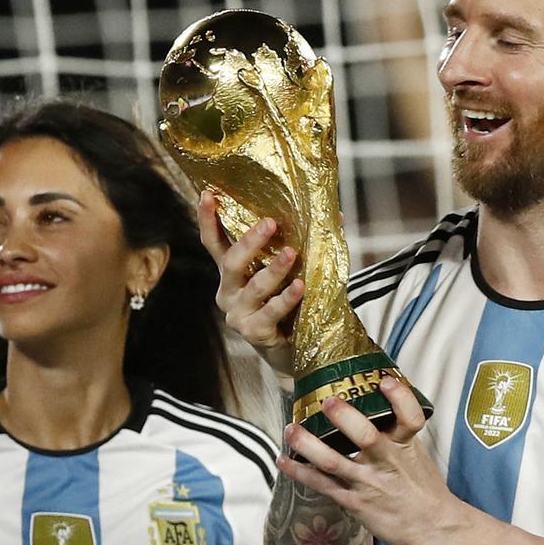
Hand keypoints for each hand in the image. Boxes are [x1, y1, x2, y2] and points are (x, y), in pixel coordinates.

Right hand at [198, 190, 302, 373]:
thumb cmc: (289, 304)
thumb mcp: (289, 272)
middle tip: (270, 223)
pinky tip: (300, 286)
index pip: (214, 242)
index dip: (208, 219)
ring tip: (292, 253)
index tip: (208, 194)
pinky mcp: (253, 332)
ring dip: (273, 269)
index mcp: (232, 273)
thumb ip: (301, 246)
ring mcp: (238, 313)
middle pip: (231, 262)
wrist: (293, 349)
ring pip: (253, 287)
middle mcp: (229, 291)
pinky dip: (286, 298)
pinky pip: (270, 313)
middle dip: (250, 241)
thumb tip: (335, 216)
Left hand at [277, 377, 460, 544]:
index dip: (399, 398)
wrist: (433, 527)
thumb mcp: (417, 453)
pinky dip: (300, 472)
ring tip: (292, 428)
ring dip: (308, 444)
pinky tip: (284, 460)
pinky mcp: (354, 502)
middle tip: (327, 401)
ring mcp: (368, 482)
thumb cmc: (423, 488)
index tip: (385, 381)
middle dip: (344, 417)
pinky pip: (322, 484)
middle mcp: (387, 461)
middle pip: (365, 436)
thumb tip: (376, 402)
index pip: (409, 417)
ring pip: (333, 461)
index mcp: (406, 444)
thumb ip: (397, 431)